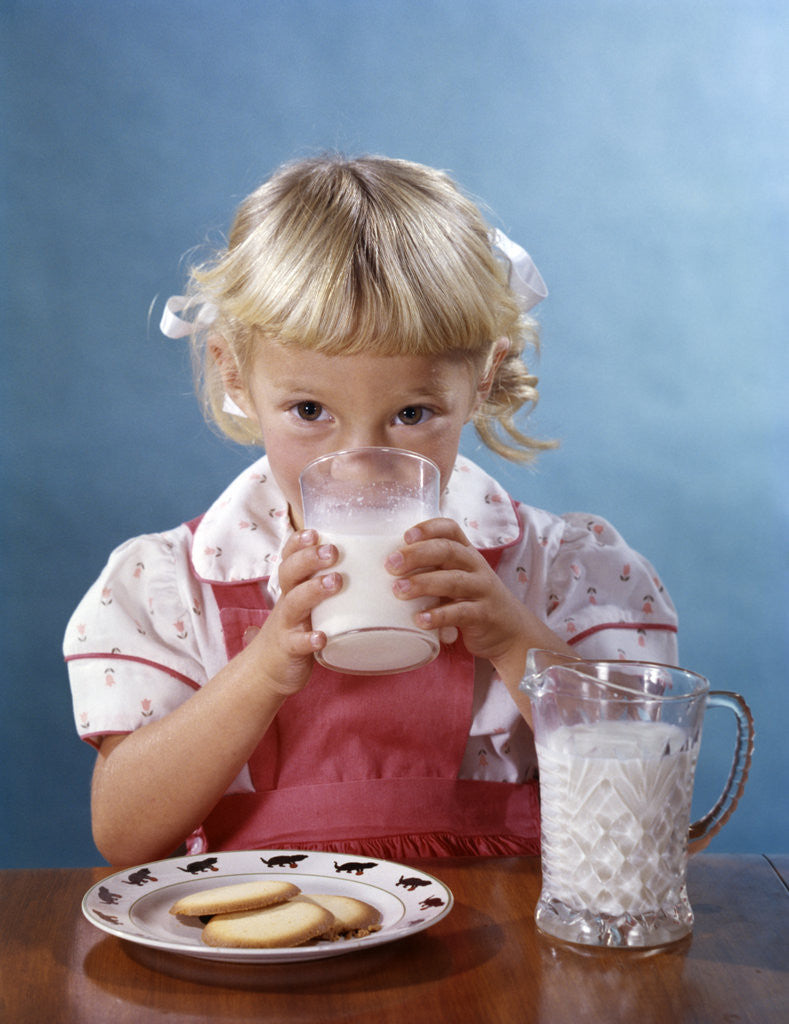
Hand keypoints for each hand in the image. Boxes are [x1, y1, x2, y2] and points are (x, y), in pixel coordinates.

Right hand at [245, 529, 339, 696]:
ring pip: (294, 603)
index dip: (298, 543)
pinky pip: (297, 642)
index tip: (315, 531)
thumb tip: (371, 560)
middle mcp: (287, 601)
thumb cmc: (297, 628)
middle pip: (290, 572)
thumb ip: (327, 582)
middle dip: (309, 558)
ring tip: (335, 581)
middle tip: (333, 551)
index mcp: (293, 586)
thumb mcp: (307, 602)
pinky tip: (323, 637)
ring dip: (313, 590)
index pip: (289, 556)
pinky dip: (309, 639)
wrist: (266, 669)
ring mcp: (286, 624)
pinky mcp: (289, 649)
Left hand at [385, 518, 571, 689]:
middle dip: (417, 555)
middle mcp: (475, 566)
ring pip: (453, 580)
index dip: (428, 528)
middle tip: (391, 565)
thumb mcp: (457, 579)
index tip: (405, 536)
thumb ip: (432, 571)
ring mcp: (482, 590)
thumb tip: (385, 570)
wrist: (512, 632)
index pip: (450, 529)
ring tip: (399, 590)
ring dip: (423, 583)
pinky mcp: (484, 616)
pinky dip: (439, 616)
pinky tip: (420, 620)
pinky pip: (461, 613)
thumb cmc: (472, 601)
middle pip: (447, 551)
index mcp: (466, 553)